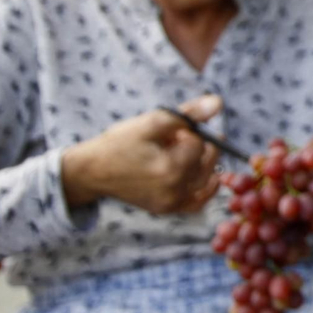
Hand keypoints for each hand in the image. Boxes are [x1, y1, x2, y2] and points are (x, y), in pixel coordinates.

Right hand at [61, 95, 222, 214]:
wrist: (92, 171)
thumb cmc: (120, 143)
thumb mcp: (153, 121)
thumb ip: (189, 113)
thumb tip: (219, 102)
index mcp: (170, 168)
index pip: (202, 144)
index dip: (190, 132)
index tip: (173, 131)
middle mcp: (174, 190)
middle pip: (208, 162)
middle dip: (199, 146)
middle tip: (178, 139)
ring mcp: (171, 204)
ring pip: (207, 180)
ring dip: (202, 162)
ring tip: (180, 153)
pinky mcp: (167, 210)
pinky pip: (198, 202)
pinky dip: (205, 188)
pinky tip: (203, 173)